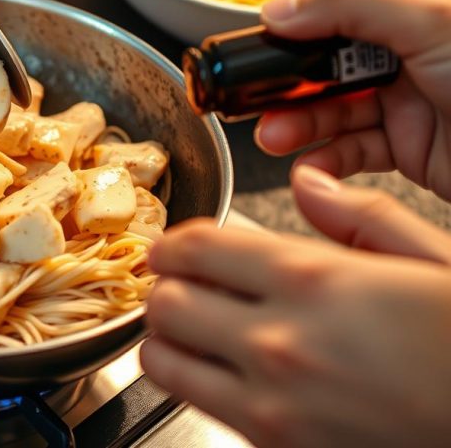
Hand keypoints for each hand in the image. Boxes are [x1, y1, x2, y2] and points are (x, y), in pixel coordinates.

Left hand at [140, 165, 450, 447]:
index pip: (194, 249)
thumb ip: (362, 217)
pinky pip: (201, 408)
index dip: (172, 243)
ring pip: (164, 363)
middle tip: (182, 286)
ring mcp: (271, 405)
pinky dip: (199, 384)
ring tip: (193, 330)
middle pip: (164, 304)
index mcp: (316, 282)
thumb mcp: (437, 263)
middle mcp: (279, 343)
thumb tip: (309, 181)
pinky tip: (230, 372)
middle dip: (165, 289)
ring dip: (168, 339)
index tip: (173, 247)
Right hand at [255, 0, 450, 199]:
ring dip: (297, 128)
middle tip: (252, 106)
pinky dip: (326, 164)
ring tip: (272, 138)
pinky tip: (309, 168)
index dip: (289, 40)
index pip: (332, 23)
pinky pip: (354, 156)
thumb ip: (349, 7)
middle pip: (326, 74)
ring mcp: (408, 110)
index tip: (249, 57)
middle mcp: (407, 63)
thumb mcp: (429, 22)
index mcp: (411, 21)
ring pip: (334, 117)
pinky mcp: (411, 154)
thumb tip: (279, 8)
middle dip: (286, 90)